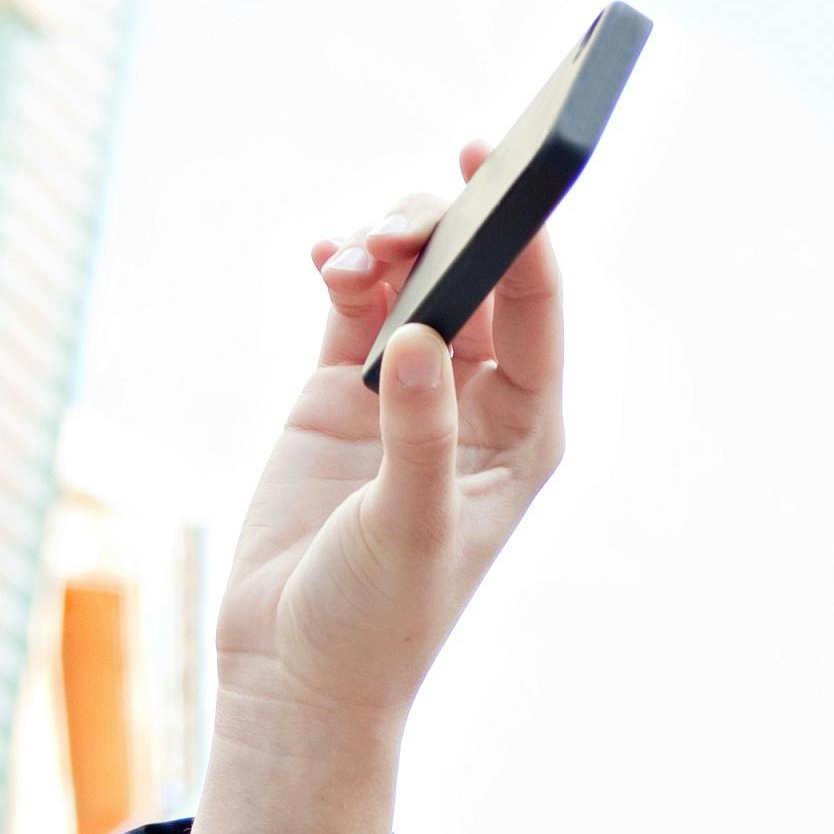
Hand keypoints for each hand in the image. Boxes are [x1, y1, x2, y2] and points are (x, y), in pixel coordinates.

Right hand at [188, 144, 567, 833]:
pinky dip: (340, 267)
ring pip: (412, 276)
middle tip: (393, 227)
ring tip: (344, 257)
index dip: (524, 228)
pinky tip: (326, 256)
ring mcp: (406, 389)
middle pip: (475, 274)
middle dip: (439, 228)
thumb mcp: (408, 528)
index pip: (536, 309)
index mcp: (525, 430)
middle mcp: (475, 400)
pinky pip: (350, 300)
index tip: (497, 164)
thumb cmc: (377, 619)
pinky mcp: (338, 391)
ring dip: (383, 245)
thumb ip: (417, 432)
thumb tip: (415, 333)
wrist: (297, 670)